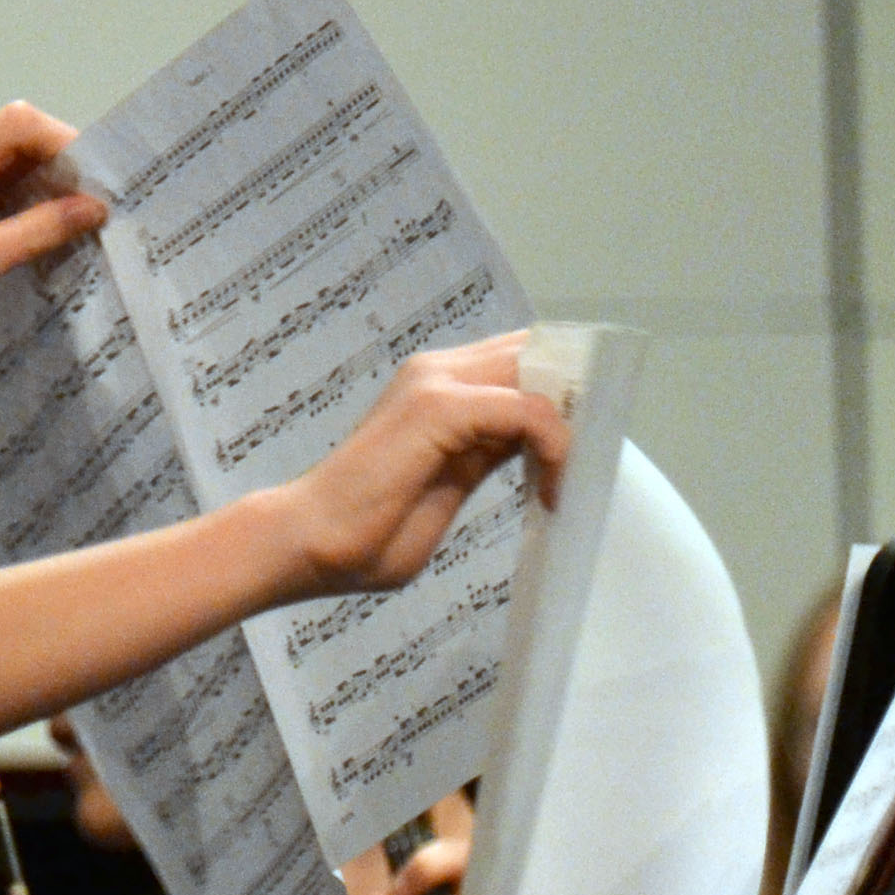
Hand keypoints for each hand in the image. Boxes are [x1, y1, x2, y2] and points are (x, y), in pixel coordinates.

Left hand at [0, 103, 107, 407]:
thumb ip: (34, 232)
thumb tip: (95, 206)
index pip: (11, 128)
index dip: (60, 142)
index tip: (98, 179)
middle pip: (8, 144)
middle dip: (56, 167)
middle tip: (99, 202)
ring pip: (2, 173)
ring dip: (42, 190)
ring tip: (84, 218)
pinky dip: (21, 211)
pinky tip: (52, 231)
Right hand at [276, 334, 566, 596]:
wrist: (306, 543)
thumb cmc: (364, 533)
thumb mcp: (449, 482)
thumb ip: (486, 451)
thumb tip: (536, 438)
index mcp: (435, 386)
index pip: (521, 357)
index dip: (563, 390)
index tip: (584, 447)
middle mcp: (435, 370)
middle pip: (537, 351)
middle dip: (576, 397)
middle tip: (589, 458)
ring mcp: (435, 382)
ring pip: (537, 371)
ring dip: (569, 420)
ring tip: (571, 476)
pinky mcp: (439, 408)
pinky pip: (526, 409)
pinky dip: (553, 445)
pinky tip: (552, 487)